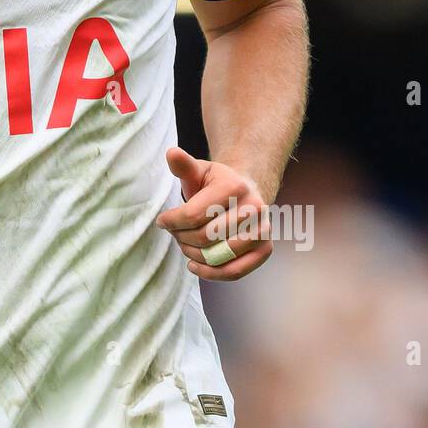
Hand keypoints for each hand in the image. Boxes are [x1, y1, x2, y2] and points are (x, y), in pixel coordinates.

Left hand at [155, 146, 272, 280]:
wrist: (246, 192)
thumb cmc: (215, 184)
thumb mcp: (199, 171)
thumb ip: (184, 165)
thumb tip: (171, 154)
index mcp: (234, 186)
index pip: (194, 214)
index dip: (172, 221)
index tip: (162, 221)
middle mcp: (254, 208)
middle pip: (205, 237)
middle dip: (181, 238)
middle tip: (173, 233)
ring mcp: (263, 230)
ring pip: (218, 256)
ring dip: (194, 254)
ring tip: (184, 245)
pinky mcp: (265, 249)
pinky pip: (235, 271)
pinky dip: (211, 274)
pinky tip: (194, 264)